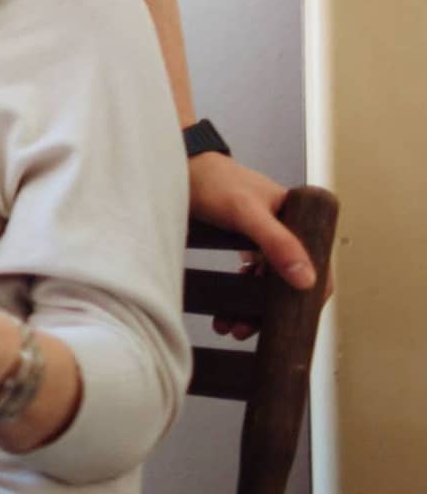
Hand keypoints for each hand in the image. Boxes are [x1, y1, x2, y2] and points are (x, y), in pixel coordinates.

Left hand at [187, 152, 321, 339]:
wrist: (175, 166)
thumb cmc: (213, 180)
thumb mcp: (246, 212)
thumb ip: (276, 243)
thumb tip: (306, 280)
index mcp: (300, 218)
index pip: (319, 266)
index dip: (310, 298)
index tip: (293, 324)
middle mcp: (287, 230)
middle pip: (290, 280)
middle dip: (272, 310)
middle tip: (248, 329)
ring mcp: (265, 237)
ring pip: (267, 283)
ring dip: (251, 307)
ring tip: (231, 327)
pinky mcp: (244, 242)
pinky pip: (249, 277)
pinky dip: (239, 295)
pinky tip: (226, 311)